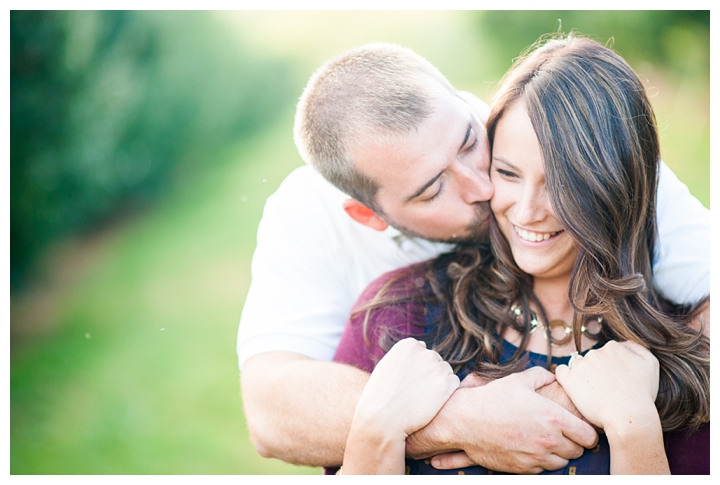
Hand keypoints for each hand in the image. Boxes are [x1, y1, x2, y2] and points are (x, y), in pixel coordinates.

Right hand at [353, 338, 459, 437]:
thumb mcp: (387, 366)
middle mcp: (424, 352)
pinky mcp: (446, 384)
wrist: (382, 419)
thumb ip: (404, 356)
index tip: (408, 381)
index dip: (416, 368)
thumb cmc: (380, 396)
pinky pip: (454, 382)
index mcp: (409, 345)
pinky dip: (447, 392)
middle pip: (435, 360)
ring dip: (439, 382)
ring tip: (422, 398)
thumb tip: (421, 349)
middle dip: (429, 374)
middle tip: (415, 392)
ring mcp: (436, 367)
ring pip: (446, 371)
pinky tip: (432, 402)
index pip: (422, 350)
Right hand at [408, 366, 597, 472]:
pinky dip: (541, 461)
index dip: (588, 433)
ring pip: (562, 462)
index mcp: (553, 417)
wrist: (466, 420)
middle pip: (578, 451)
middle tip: (565, 434)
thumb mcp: (519, 380)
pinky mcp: (523, 468)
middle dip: (574, 443)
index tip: (582, 429)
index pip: (589, 436)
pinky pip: (543, 469)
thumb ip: (542, 376)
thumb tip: (554, 376)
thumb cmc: (493, 398)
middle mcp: (549, 440)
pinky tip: (532, 448)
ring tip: (547, 441)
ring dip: (558, 453)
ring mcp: (536, 456)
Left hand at [555, 340, 659, 434]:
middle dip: (597, 372)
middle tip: (606, 390)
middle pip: (592, 360)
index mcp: (613, 347)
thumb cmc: (642, 395)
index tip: (615, 382)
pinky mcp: (569, 379)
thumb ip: (637, 347)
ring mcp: (580, 365)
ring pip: (578, 366)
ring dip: (583, 376)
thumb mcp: (650, 364)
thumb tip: (623, 344)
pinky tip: (576, 388)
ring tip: (594, 394)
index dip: (610, 368)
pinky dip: (566, 378)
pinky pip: (561, 372)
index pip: (606, 354)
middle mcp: (595, 352)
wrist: (629, 417)